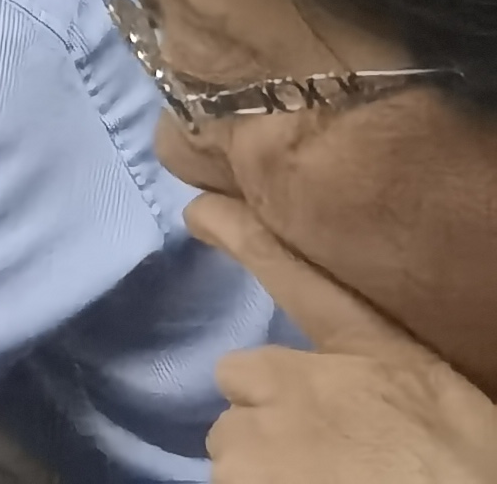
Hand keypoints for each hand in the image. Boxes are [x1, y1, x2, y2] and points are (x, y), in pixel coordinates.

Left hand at [192, 194, 496, 480]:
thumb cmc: (466, 468)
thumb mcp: (440, 400)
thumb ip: (387, 379)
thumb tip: (365, 392)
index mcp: (366, 352)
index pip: (293, 274)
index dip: (243, 236)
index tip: (201, 210)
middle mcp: (294, 378)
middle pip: (243, 381)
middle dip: (267, 406)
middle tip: (320, 448)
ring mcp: (256, 428)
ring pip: (232, 439)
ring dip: (261, 460)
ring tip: (319, 480)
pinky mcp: (237, 474)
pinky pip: (225, 482)